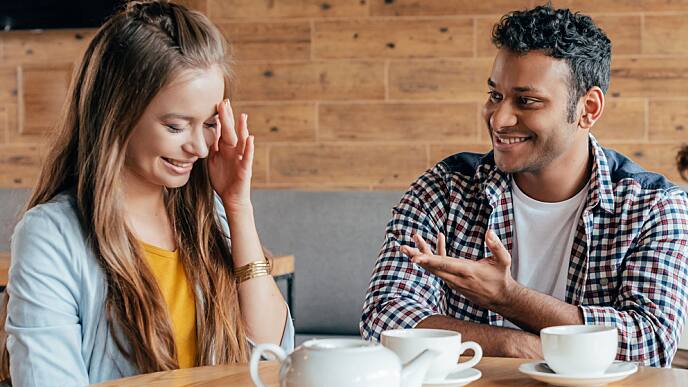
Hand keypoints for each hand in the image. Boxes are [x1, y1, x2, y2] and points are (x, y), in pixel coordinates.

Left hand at [208, 99, 253, 210]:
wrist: (231, 198)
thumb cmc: (223, 180)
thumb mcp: (213, 161)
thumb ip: (211, 147)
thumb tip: (204, 134)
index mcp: (225, 148)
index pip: (223, 130)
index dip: (221, 117)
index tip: (217, 103)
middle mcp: (234, 150)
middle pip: (231, 131)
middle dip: (228, 117)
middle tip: (225, 102)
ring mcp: (240, 158)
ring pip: (241, 141)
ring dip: (242, 128)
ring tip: (242, 116)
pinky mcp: (245, 168)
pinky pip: (247, 156)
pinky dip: (249, 147)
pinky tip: (250, 138)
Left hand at [400, 230, 519, 309]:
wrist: (499, 298)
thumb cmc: (500, 277)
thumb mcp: (503, 260)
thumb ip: (496, 246)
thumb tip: (489, 232)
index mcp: (467, 272)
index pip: (444, 265)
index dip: (428, 260)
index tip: (414, 258)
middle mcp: (456, 278)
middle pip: (432, 267)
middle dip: (416, 256)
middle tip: (402, 248)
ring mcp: (452, 281)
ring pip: (433, 267)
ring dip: (422, 254)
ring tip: (413, 239)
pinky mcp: (452, 281)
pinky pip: (440, 267)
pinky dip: (436, 254)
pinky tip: (439, 239)